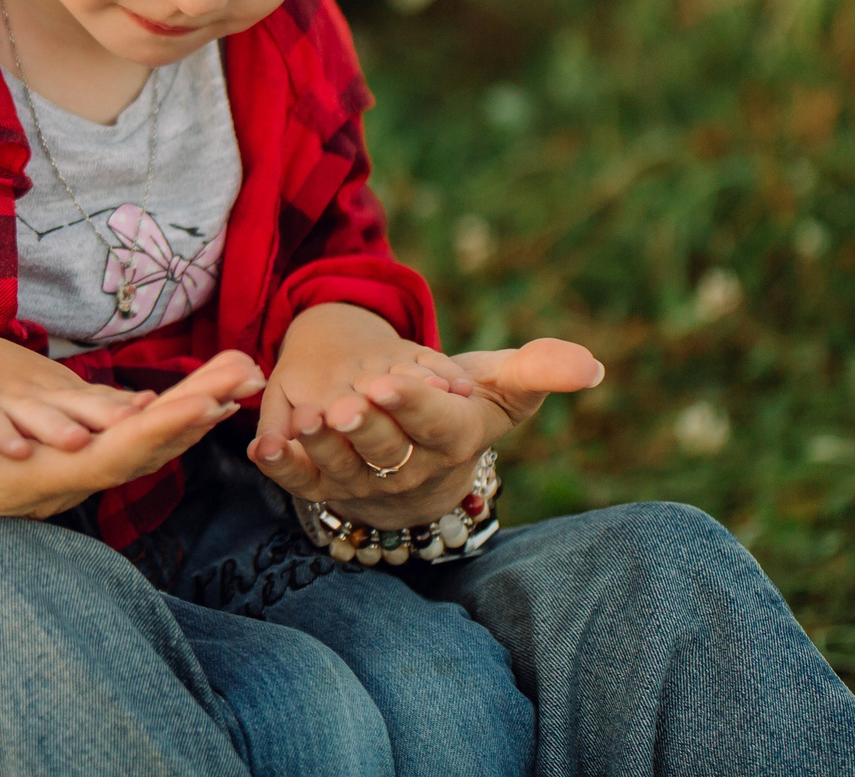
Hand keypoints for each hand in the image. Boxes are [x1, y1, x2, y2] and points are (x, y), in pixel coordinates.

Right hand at [0, 349, 264, 522]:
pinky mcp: (47, 458)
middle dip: (196, 412)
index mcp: (20, 483)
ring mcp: (52, 475)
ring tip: (241, 375)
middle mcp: (49, 486)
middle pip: (141, 452)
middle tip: (251, 372)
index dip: (159, 432)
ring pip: (137, 444)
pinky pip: (119, 435)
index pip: (107, 459)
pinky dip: (160, 412)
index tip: (209, 402)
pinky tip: (191, 394)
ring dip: (189, 410)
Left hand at [249, 306, 601, 527]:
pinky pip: (302, 483)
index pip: (434, 426)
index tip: (389, 380)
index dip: (412, 406)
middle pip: (387, 450)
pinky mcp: (325, 489)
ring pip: (342, 468)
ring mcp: (364, 485)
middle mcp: (408, 471)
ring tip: (311, 416)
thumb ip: (537, 372)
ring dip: (324, 445)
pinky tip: (262, 446)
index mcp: (451, 441)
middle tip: (349, 401)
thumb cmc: (461, 410)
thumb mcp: (496, 387)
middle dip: (368, 426)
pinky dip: (282, 468)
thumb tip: (592, 366)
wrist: (419, 460)